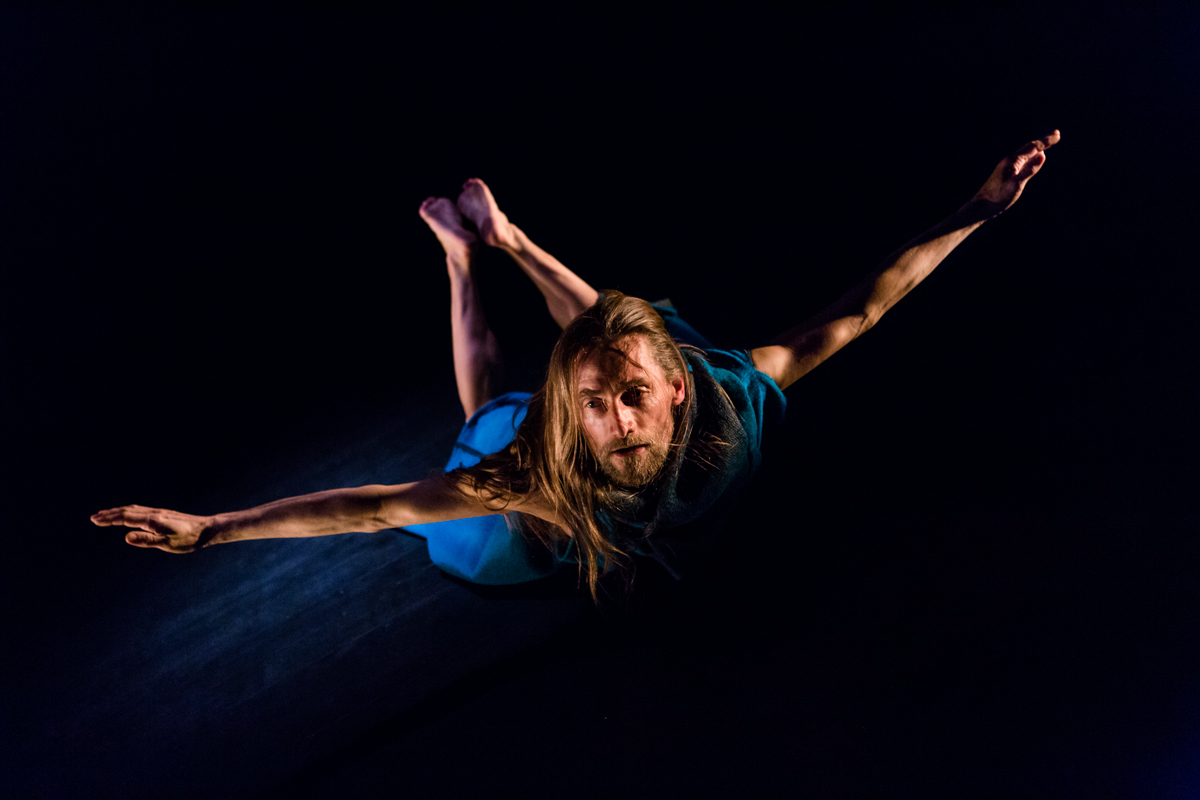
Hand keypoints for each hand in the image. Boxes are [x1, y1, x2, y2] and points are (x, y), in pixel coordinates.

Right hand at [91, 505, 215, 552]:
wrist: (208, 528)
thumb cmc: (190, 539)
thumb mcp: (168, 544)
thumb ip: (146, 541)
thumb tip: (126, 537)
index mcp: (152, 520)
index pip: (126, 518)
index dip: (109, 519)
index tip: (95, 520)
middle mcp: (154, 513)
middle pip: (127, 511)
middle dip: (110, 514)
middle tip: (94, 517)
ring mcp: (159, 512)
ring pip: (134, 509)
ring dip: (118, 511)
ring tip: (106, 515)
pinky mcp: (164, 514)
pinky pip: (141, 510)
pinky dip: (129, 511)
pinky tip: (129, 515)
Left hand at [970, 130, 1060, 216]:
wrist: (980, 207)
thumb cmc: (998, 198)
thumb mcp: (1016, 185)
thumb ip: (1029, 170)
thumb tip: (1043, 155)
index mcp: (1012, 161)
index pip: (1033, 147)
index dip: (1046, 141)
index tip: (1058, 134)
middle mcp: (1009, 161)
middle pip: (1029, 147)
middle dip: (1043, 141)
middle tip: (1056, 134)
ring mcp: (1007, 167)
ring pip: (1025, 154)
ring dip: (1037, 148)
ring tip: (1046, 144)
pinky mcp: (1006, 174)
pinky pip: (1021, 161)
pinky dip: (1030, 157)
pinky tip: (1031, 160)